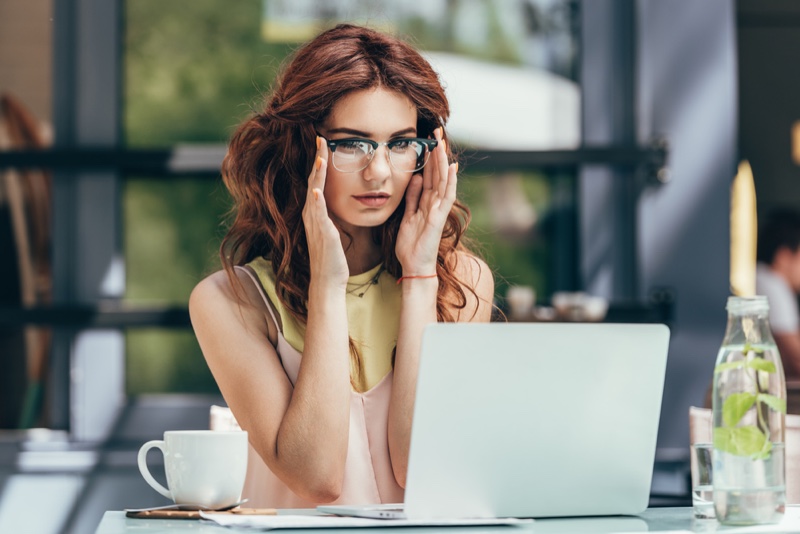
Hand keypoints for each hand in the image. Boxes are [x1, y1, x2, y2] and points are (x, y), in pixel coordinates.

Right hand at [302, 137, 348, 288]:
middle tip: (320, 138)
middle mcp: (312, 214)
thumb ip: (332, 213)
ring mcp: (315, 224)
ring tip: (320, 157)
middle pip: (312, 180)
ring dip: (316, 175)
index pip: (317, 180)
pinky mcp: (322, 235)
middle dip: (317, 159)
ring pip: (313, 193)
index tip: (324, 142)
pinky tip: (316, 191)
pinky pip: (318, 215)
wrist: (327, 279)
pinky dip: (316, 202)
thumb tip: (336, 200)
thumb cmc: (333, 256)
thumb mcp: (332, 228)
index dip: (320, 161)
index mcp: (315, 211)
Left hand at [395, 128, 456, 274]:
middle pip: (438, 174)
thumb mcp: (408, 215)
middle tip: (436, 132)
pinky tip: (451, 167)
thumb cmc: (411, 244)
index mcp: (427, 203)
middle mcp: (435, 204)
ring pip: (443, 181)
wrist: (414, 266)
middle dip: (437, 153)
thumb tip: (416, 177)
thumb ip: (413, 197)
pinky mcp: (439, 218)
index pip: (430, 175)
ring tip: (442, 143)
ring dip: (443, 161)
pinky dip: (449, 182)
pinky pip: (446, 197)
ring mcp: (439, 210)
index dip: (430, 158)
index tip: (428, 140)